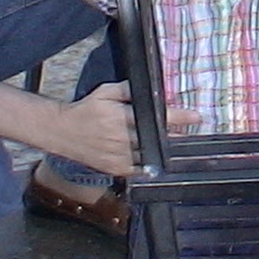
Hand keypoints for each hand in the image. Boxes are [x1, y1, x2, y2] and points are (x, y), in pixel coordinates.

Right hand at [55, 82, 202, 175]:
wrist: (62, 132)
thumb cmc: (87, 109)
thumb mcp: (105, 92)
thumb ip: (128, 89)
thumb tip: (152, 89)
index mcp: (119, 116)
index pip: (155, 117)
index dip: (178, 117)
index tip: (196, 117)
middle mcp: (120, 137)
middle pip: (156, 138)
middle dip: (174, 135)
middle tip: (187, 131)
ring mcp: (117, 156)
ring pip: (150, 156)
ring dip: (163, 150)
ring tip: (170, 143)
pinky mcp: (114, 169)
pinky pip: (139, 169)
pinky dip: (149, 164)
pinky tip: (154, 157)